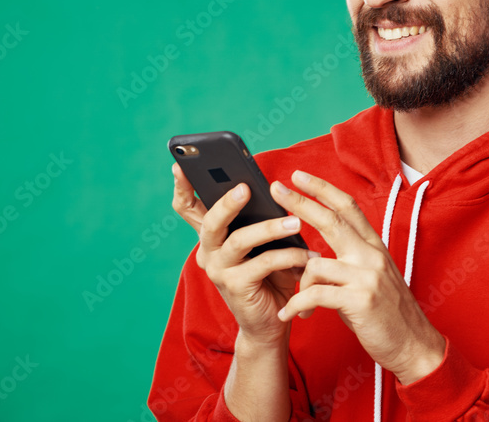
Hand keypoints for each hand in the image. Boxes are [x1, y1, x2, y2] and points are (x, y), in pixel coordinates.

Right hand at [171, 163, 319, 346]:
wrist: (272, 321)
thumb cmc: (271, 274)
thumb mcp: (264, 243)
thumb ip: (259, 219)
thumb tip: (272, 189)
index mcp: (213, 236)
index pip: (188, 207)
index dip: (182, 187)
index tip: (182, 166)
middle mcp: (208, 251)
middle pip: (210, 221)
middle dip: (226, 203)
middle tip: (245, 188)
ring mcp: (219, 270)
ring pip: (239, 241)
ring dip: (269, 229)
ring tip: (295, 223)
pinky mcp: (235, 287)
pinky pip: (262, 264)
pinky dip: (287, 256)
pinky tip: (306, 255)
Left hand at [270, 170, 445, 384]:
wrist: (412, 344)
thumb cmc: (385, 312)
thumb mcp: (369, 278)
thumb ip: (346, 262)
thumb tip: (312, 258)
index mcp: (373, 246)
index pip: (347, 207)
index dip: (322, 188)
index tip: (298, 176)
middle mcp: (372, 255)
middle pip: (331, 219)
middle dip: (301, 202)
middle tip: (277, 188)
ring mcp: (367, 276)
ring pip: (315, 264)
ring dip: (298, 285)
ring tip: (295, 305)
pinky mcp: (360, 300)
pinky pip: (315, 295)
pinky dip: (296, 305)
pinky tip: (289, 316)